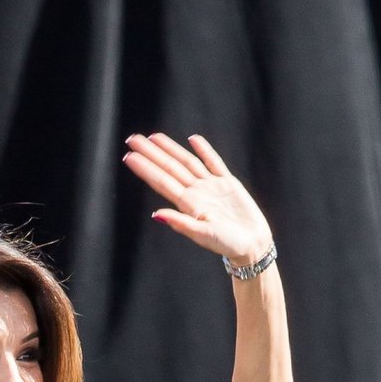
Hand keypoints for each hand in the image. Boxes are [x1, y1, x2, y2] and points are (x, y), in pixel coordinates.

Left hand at [122, 132, 273, 269]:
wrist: (252, 245)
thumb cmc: (227, 244)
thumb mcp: (202, 235)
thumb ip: (180, 223)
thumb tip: (156, 214)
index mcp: (188, 204)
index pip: (162, 181)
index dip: (145, 168)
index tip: (129, 156)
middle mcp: (196, 192)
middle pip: (170, 167)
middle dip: (151, 153)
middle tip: (132, 138)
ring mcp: (211, 186)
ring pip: (187, 162)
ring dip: (170, 149)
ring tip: (154, 136)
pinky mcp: (228, 183)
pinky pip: (214, 162)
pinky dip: (204, 150)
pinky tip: (193, 139)